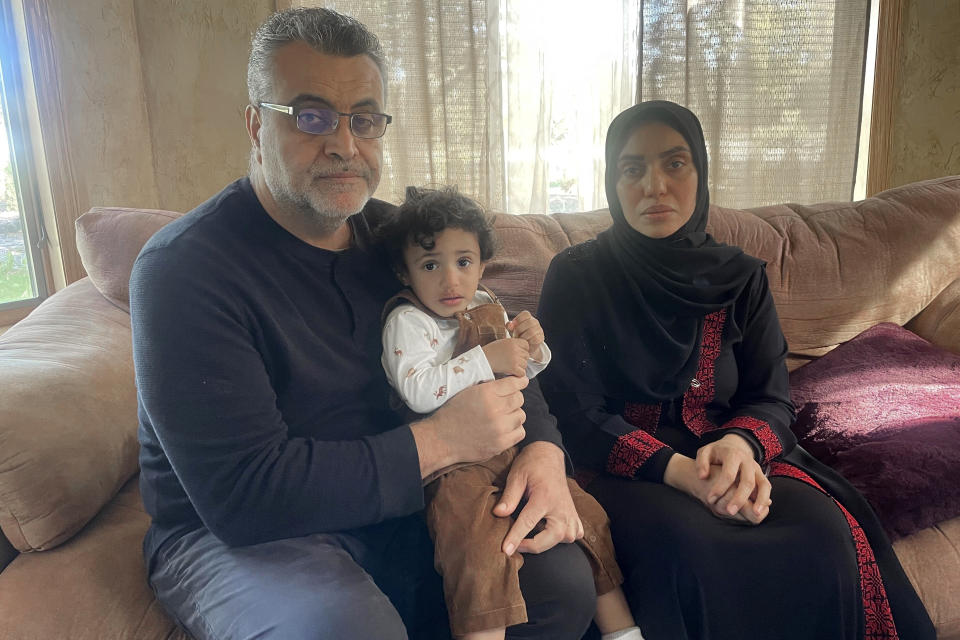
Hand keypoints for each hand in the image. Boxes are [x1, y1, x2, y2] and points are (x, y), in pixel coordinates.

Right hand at [410, 376, 527, 478]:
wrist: (442, 438)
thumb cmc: (453, 413)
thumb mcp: (468, 392)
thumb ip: (490, 387)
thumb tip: (511, 382)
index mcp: (486, 393)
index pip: (514, 384)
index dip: (519, 382)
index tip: (521, 382)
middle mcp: (495, 409)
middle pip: (519, 399)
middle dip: (514, 399)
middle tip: (505, 402)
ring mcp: (499, 428)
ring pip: (521, 416)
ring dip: (514, 415)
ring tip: (503, 416)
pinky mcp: (500, 444)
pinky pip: (520, 432)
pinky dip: (514, 429)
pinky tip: (505, 428)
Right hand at [482, 338, 529, 376]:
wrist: (482, 360)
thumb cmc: (491, 351)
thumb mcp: (503, 342)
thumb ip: (514, 344)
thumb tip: (524, 349)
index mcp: (513, 341)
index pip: (526, 345)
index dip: (522, 349)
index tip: (516, 353)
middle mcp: (515, 349)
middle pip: (526, 355)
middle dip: (521, 359)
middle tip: (511, 361)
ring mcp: (515, 358)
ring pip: (525, 364)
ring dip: (519, 367)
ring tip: (509, 365)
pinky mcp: (513, 368)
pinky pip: (522, 373)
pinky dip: (517, 374)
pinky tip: (510, 371)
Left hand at [493, 441, 583, 555]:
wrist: (549, 455)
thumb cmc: (531, 464)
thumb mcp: (516, 476)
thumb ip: (509, 496)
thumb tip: (498, 514)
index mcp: (545, 496)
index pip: (528, 523)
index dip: (515, 538)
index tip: (506, 551)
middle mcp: (561, 507)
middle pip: (550, 537)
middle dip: (532, 546)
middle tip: (516, 545)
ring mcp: (571, 512)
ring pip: (564, 539)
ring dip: (547, 542)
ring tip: (531, 536)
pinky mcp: (575, 515)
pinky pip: (573, 535)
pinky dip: (562, 537)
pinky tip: (549, 530)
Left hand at [507, 311, 544, 360]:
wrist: (525, 347)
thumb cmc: (518, 335)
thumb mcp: (512, 330)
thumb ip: (509, 326)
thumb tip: (510, 325)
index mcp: (528, 317)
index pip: (526, 314)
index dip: (518, 319)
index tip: (512, 326)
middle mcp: (535, 322)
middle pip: (528, 322)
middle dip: (519, 330)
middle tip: (515, 335)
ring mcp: (539, 329)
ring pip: (531, 331)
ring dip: (523, 337)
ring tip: (519, 340)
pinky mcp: (540, 338)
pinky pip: (534, 338)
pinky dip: (528, 341)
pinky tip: (525, 343)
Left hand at [695, 434, 771, 520]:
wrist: (733, 445)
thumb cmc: (717, 452)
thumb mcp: (705, 452)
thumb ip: (701, 463)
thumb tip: (702, 476)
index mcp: (733, 455)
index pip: (728, 474)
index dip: (720, 488)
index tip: (710, 499)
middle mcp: (747, 461)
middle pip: (747, 481)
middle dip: (739, 498)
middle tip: (730, 511)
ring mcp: (756, 468)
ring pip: (762, 484)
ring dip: (760, 500)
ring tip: (755, 514)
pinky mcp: (761, 474)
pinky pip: (766, 487)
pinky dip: (765, 499)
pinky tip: (759, 511)